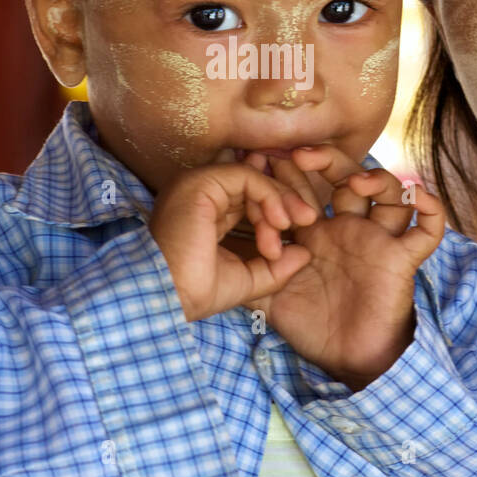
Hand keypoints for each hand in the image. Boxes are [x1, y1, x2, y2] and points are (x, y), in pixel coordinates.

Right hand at [149, 156, 319, 321]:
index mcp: (206, 213)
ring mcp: (198, 185)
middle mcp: (200, 194)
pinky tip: (279, 220)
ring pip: (254, 178)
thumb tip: (305, 254)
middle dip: (286, 201)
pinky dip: (269, 195)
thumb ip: (276, 268)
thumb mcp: (246, 280)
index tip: (298, 236)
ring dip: (280, 200)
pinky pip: (247, 177)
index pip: (250, 199)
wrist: (168, 299)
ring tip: (293, 224)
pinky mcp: (201, 183)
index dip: (276, 212)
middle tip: (309, 221)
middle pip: (255, 184)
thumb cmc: (195, 294)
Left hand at [248, 146, 445, 389]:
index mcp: (319, 232)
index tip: (266, 160)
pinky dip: (430, 211)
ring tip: (354, 184)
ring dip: (377, 179)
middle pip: (345, 177)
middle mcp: (350, 228)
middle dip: (325, 161)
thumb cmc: (313, 326)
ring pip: (389, 194)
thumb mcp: (271, 298)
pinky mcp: (401, 259)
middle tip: (299, 157)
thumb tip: (210, 262)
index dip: (289, 173)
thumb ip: (246, 275)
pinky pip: (426, 232)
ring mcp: (378, 240)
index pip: (305, 189)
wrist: (349, 358)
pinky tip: (416, 197)